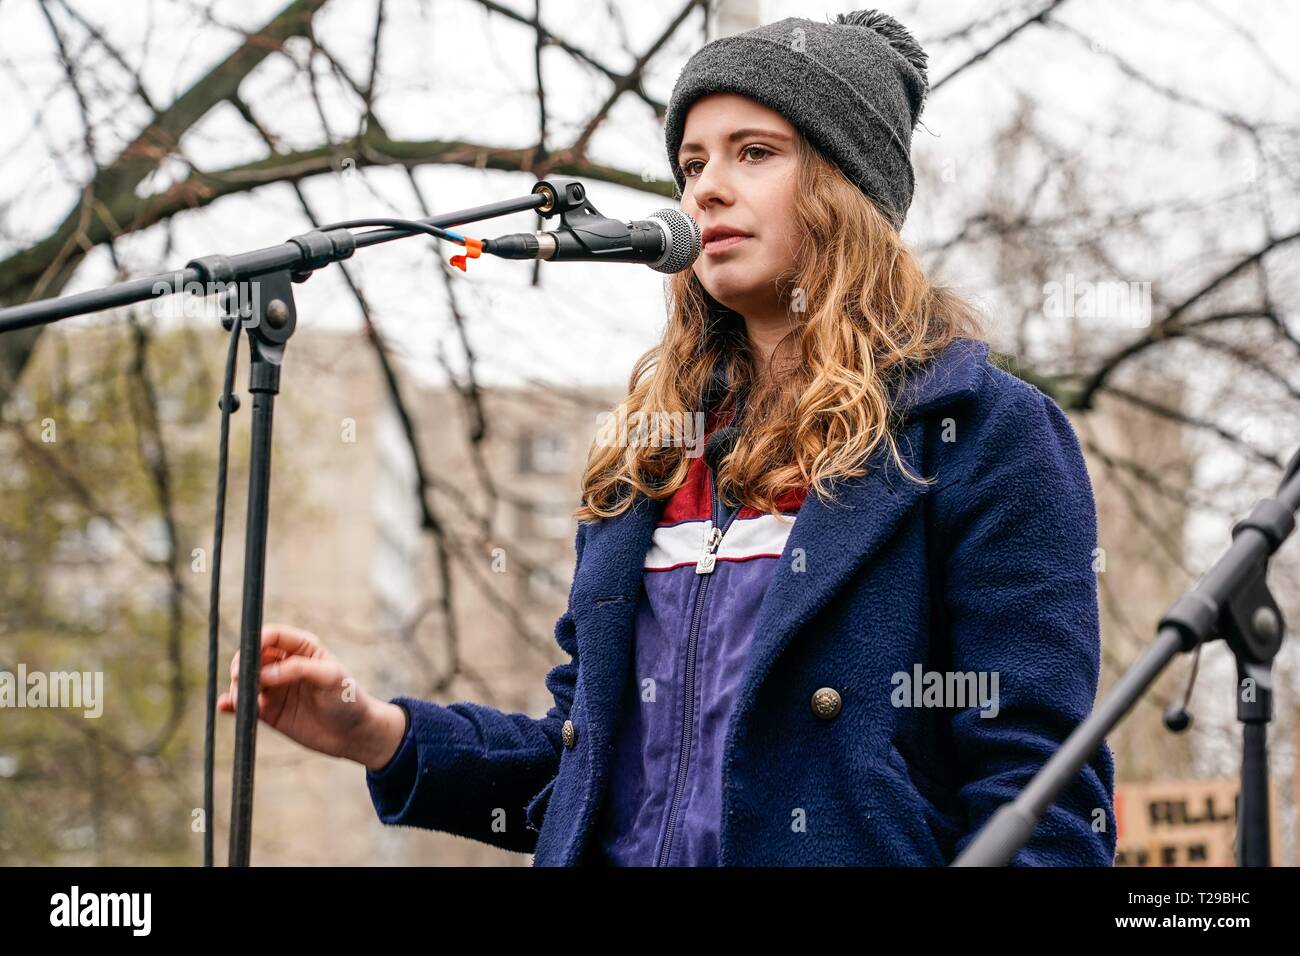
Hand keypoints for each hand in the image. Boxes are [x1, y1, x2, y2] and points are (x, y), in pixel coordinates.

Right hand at [217, 623, 405, 769]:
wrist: (354, 734)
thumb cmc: (348, 699)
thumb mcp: (330, 677)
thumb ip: (298, 669)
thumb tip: (264, 673)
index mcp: (302, 648)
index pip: (271, 636)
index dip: (257, 642)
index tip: (250, 657)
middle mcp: (285, 665)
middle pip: (253, 657)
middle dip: (243, 665)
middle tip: (241, 678)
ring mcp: (275, 688)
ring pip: (245, 681)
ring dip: (238, 687)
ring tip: (243, 699)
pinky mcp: (268, 712)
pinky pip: (244, 705)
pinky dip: (231, 704)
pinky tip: (225, 706)